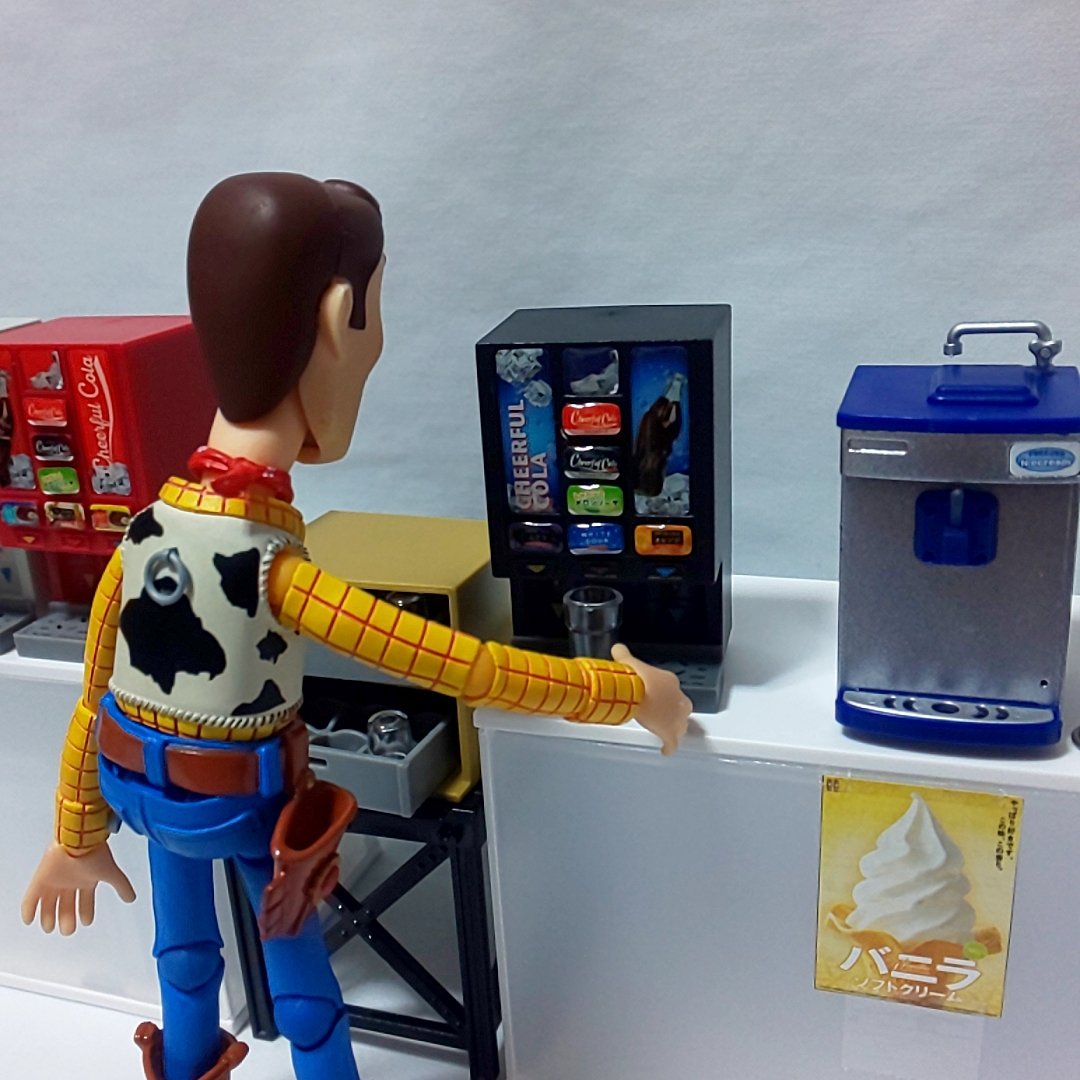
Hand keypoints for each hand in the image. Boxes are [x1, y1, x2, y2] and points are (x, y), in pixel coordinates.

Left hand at [21, 841, 135, 934]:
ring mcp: (54, 881)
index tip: (86, 922)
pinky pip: (30, 898)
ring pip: (48, 903)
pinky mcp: (40, 879)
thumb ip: (122, 886)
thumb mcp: (110, 873)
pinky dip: (28, 910)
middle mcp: (70, 881)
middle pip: (66, 905)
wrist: (79, 839)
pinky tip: (28, 921)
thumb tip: (132, 898)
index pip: (85, 900)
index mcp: (85, 879)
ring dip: (48, 917)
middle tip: (68, 930)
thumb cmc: (94, 852)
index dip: (86, 912)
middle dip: (67, 919)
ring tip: (49, 928)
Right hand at [611, 643, 691, 755]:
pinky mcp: (670, 733)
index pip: (671, 688)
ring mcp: (676, 718)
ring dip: (675, 728)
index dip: (664, 693)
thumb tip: (617, 648)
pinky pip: (673, 743)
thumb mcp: (630, 664)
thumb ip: (624, 655)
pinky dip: (670, 747)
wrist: (640, 695)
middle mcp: (678, 700)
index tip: (656, 696)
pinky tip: (666, 751)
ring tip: (667, 732)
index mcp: (669, 682)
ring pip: (681, 725)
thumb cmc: (636, 678)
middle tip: (664, 714)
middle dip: (675, 711)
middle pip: (682, 707)